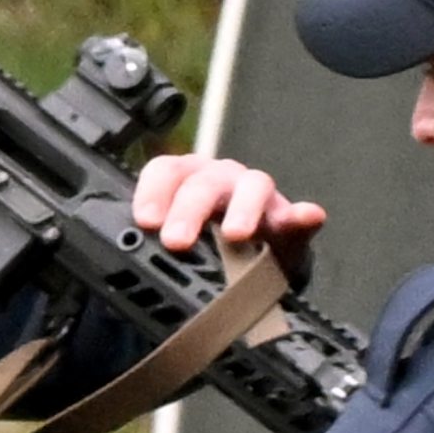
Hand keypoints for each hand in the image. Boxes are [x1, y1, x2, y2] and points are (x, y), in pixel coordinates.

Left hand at [130, 152, 328, 282]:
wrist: (247, 260)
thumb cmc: (202, 243)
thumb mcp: (171, 240)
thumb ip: (148, 242)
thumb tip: (126, 239)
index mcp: (184, 180)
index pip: (165, 171)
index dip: (153, 192)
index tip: (145, 221)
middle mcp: (219, 180)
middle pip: (203, 183)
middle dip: (189, 210)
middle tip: (177, 241)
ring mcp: (254, 195)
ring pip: (252, 186)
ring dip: (243, 209)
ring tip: (237, 233)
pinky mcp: (287, 216)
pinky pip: (297, 213)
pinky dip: (302, 215)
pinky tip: (307, 217)